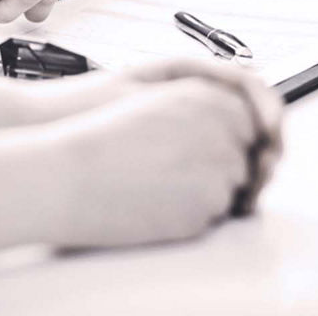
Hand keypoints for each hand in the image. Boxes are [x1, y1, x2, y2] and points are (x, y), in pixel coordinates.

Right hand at [44, 72, 264, 247]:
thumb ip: (204, 110)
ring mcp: (217, 173)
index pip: (249, 125)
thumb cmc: (103, 141)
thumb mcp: (158, 104)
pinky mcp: (205, 210)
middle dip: (216, 169)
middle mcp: (221, 132)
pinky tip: (154, 203)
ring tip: (156, 185)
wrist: (67, 177)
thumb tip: (239, 130)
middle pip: (242, 160)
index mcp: (209, 100)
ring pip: (230, 191)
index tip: (201, 149)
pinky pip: (211, 218)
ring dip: (203, 192)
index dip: (225, 140)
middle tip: (170, 170)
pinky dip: (189, 215)